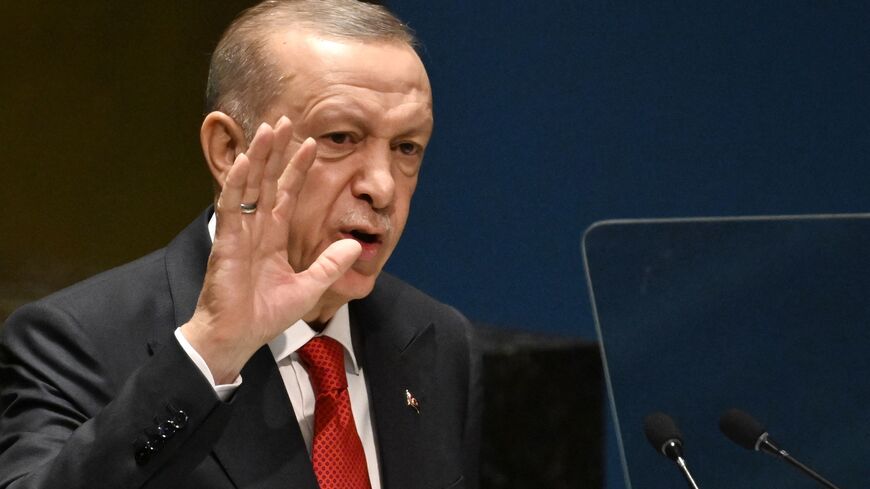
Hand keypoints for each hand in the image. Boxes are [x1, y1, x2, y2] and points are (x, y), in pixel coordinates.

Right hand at [181, 117, 360, 383]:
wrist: (238, 336)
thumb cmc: (266, 315)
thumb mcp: (310, 288)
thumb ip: (331, 266)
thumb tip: (357, 246)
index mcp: (274, 236)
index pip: (288, 193)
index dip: (298, 168)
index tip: (312, 142)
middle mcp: (257, 228)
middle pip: (267, 179)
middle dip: (277, 150)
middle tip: (285, 119)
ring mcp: (240, 232)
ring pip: (248, 184)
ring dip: (257, 156)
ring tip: (266, 128)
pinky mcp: (227, 241)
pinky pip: (231, 207)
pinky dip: (236, 183)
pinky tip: (243, 161)